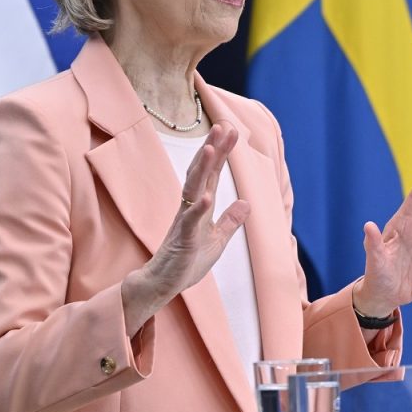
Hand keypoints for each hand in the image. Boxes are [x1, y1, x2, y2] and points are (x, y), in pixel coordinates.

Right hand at [122, 122, 249, 328]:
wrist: (164, 284)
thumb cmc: (187, 262)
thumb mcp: (217, 240)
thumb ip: (230, 221)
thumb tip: (246, 202)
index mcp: (200, 206)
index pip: (213, 174)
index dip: (222, 153)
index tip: (232, 130)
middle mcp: (190, 208)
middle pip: (202, 173)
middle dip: (213, 150)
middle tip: (223, 126)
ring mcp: (184, 222)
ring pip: (193, 190)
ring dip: (202, 170)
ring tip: (211, 149)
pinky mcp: (181, 240)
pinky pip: (189, 222)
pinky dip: (198, 209)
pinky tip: (206, 197)